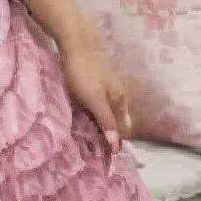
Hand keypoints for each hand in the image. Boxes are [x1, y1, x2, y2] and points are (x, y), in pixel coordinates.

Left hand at [60, 31, 132, 152]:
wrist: (76, 41)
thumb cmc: (84, 72)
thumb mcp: (94, 99)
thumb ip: (105, 121)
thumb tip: (117, 146)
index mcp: (121, 102)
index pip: (124, 131)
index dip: (116, 144)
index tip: (105, 159)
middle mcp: (118, 96)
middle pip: (117, 122)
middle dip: (109, 136)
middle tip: (94, 151)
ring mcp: (108, 87)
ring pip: (107, 112)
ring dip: (101, 124)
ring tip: (88, 137)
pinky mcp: (96, 81)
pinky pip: (98, 103)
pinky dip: (93, 112)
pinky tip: (84, 115)